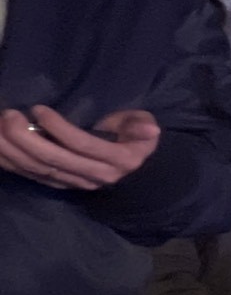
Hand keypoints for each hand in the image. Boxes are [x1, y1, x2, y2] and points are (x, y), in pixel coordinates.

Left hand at [0, 106, 161, 190]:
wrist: (130, 164)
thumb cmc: (134, 136)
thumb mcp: (142, 125)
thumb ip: (140, 125)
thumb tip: (151, 129)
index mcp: (118, 160)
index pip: (83, 146)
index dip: (59, 129)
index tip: (39, 110)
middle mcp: (96, 176)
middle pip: (55, 160)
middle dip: (27, 139)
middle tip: (10, 116)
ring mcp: (76, 183)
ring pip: (39, 170)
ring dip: (14, 151)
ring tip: (0, 127)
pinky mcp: (61, 185)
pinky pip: (32, 176)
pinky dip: (13, 163)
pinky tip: (0, 147)